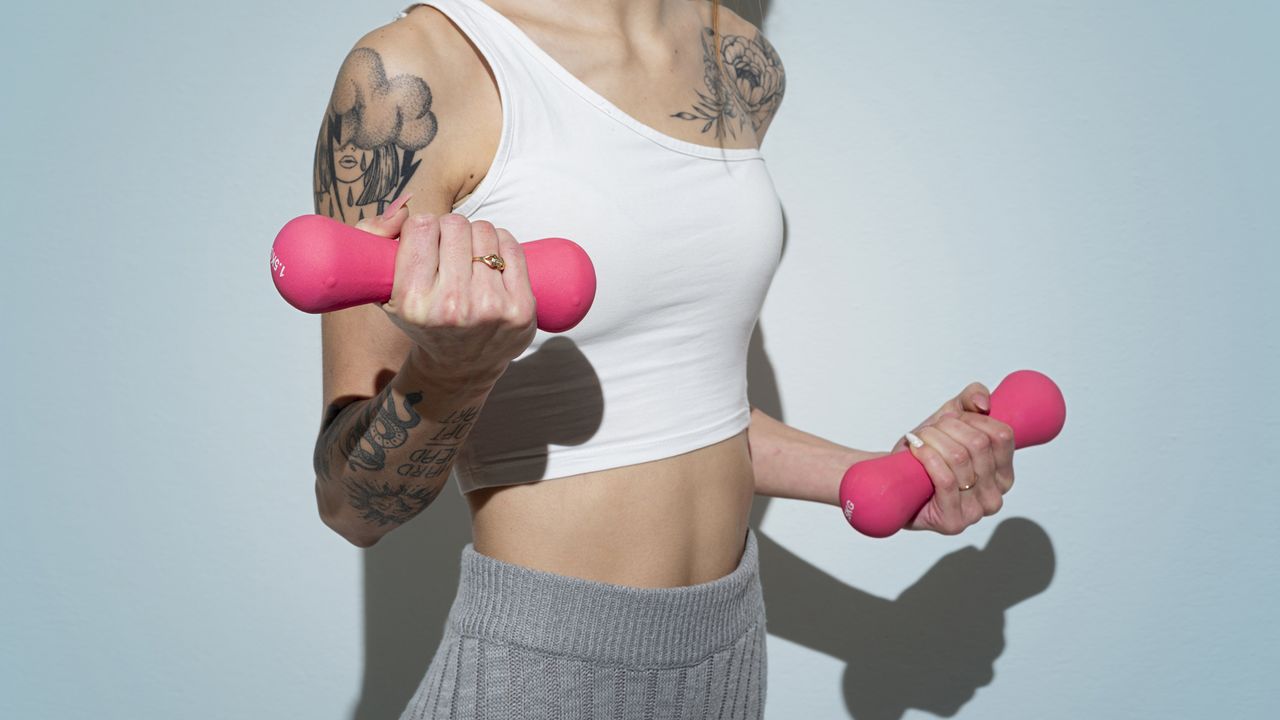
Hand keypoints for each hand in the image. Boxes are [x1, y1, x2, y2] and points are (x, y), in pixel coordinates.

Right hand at [355, 203, 536, 383]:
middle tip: (448, 252)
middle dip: (450, 232)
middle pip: (455, 224)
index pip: (422, 226)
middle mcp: (452, 307)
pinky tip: (491, 261)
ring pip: (485, 230)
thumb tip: (401, 210)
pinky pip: (512, 246)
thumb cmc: (422, 318)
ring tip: (468, 260)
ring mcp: (490, 308)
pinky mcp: (521, 308)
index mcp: (413, 301)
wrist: (461, 365)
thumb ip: (372, 238)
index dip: (423, 229)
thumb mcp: (383, 288)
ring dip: (476, 237)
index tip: (425, 244)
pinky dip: (501, 244)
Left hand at [890, 382, 1015, 534]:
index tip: (949, 420)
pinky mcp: (953, 522)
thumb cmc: (926, 454)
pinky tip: (916, 450)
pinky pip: (946, 480)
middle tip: (929, 430)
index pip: (1001, 435)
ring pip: (960, 458)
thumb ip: (970, 400)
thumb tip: (984, 403)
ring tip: (919, 440)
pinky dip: (927, 457)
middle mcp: (995, 495)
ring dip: (933, 440)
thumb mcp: (949, 421)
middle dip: (947, 428)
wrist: (893, 482)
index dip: (972, 420)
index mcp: (1004, 474)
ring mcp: (976, 512)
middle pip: (978, 444)